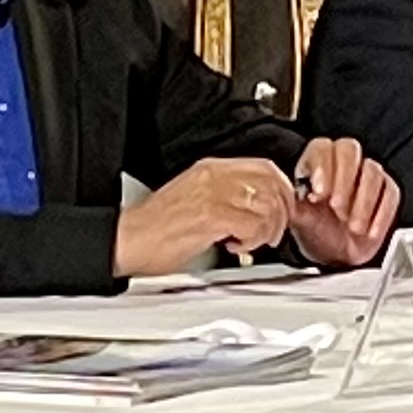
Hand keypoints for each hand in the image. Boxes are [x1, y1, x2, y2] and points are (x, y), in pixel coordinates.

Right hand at [114, 156, 301, 279]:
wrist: (129, 240)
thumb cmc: (156, 228)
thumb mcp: (195, 198)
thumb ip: (225, 196)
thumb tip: (258, 207)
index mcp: (210, 168)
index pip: (265, 167)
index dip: (283, 189)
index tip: (283, 209)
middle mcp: (214, 176)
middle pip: (271, 183)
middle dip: (281, 212)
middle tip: (272, 231)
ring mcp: (212, 194)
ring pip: (266, 204)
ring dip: (267, 229)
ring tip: (252, 241)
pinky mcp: (210, 216)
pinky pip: (252, 225)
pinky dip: (252, 240)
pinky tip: (235, 246)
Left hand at [284, 134, 399, 269]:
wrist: (333, 255)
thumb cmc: (314, 231)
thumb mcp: (298, 218)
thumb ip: (288, 204)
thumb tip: (276, 197)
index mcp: (317, 164)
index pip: (322, 148)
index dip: (321, 166)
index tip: (319, 192)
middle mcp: (343, 164)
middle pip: (349, 149)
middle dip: (344, 178)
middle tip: (336, 207)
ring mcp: (367, 176)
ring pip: (372, 171)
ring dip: (363, 200)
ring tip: (352, 225)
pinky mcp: (386, 193)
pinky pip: (390, 193)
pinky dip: (381, 214)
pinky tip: (368, 231)